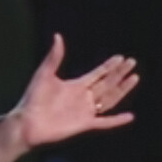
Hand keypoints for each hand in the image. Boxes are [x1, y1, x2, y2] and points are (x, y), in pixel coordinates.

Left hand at [7, 35, 139, 148]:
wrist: (27, 122)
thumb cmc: (32, 99)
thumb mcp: (44, 74)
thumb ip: (54, 57)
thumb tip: (58, 36)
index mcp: (75, 86)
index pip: (98, 74)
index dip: (109, 66)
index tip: (121, 57)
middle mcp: (83, 98)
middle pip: (107, 84)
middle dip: (119, 73)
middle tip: (132, 62)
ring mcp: (85, 111)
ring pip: (109, 99)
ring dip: (122, 89)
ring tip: (135, 78)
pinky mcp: (84, 124)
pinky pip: (104, 122)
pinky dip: (117, 120)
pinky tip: (130, 116)